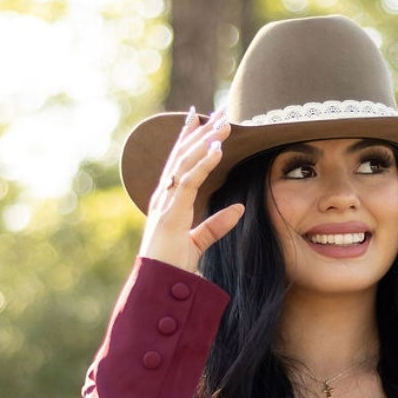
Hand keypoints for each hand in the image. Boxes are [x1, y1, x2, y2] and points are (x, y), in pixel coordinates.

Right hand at [138, 108, 244, 272]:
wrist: (159, 286)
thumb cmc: (172, 268)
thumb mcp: (198, 243)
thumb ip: (216, 225)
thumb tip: (239, 208)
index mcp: (167, 201)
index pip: (178, 162)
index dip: (188, 138)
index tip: (199, 117)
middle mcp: (163, 197)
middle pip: (182, 155)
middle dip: (199, 131)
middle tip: (217, 110)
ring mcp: (165, 203)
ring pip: (185, 163)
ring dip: (205, 141)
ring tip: (223, 123)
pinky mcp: (171, 213)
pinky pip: (187, 181)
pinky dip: (202, 163)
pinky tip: (217, 149)